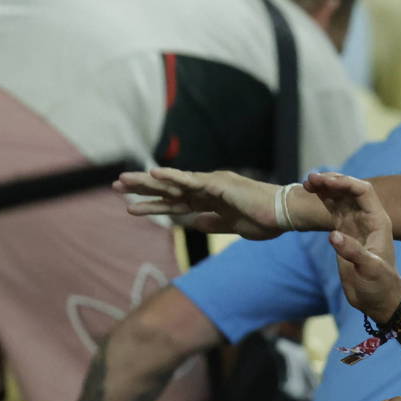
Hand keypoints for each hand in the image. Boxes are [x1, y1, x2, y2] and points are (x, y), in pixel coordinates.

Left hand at [117, 166, 305, 238]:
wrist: (285, 215)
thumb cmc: (265, 220)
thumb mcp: (232, 227)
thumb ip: (213, 223)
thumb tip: (195, 224)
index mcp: (209, 200)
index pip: (174, 203)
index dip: (152, 204)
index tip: (131, 206)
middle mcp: (207, 189)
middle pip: (168, 190)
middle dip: (142, 188)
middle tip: (115, 186)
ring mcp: (211, 185)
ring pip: (172, 184)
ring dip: (147, 182)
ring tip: (122, 181)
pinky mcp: (218, 185)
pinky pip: (190, 181)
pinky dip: (172, 177)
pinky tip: (154, 174)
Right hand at [312, 171, 400, 321]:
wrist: (377, 299)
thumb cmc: (379, 285)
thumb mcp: (369, 269)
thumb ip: (353, 251)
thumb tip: (333, 235)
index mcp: (377, 221)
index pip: (363, 192)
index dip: (345, 183)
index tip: (325, 182)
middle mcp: (366, 218)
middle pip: (349, 190)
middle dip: (332, 181)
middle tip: (310, 179)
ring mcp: (355, 224)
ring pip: (339, 197)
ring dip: (325, 187)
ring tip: (306, 183)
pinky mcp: (344, 232)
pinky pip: (332, 209)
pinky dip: (322, 200)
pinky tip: (310, 194)